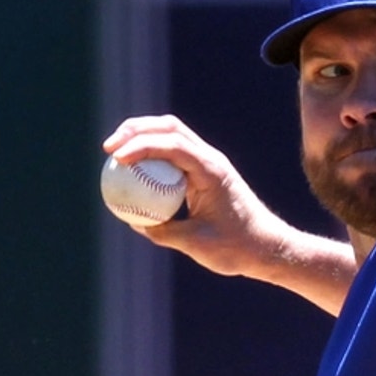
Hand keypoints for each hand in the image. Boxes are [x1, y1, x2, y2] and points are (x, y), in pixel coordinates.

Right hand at [102, 114, 286, 277]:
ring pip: (172, 135)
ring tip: (115, 153)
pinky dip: (152, 155)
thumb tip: (134, 221)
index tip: (116, 159)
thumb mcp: (197, 244)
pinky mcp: (206, 172)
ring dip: (142, 137)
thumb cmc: (237, 248)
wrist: (267, 247)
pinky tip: (133, 170)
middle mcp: (211, 160)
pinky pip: (174, 155)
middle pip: (169, 128)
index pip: (172, 145)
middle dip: (135, 130)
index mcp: (212, 171)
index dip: (141, 146)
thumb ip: (164, 232)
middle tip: (108, 149)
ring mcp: (209, 163)